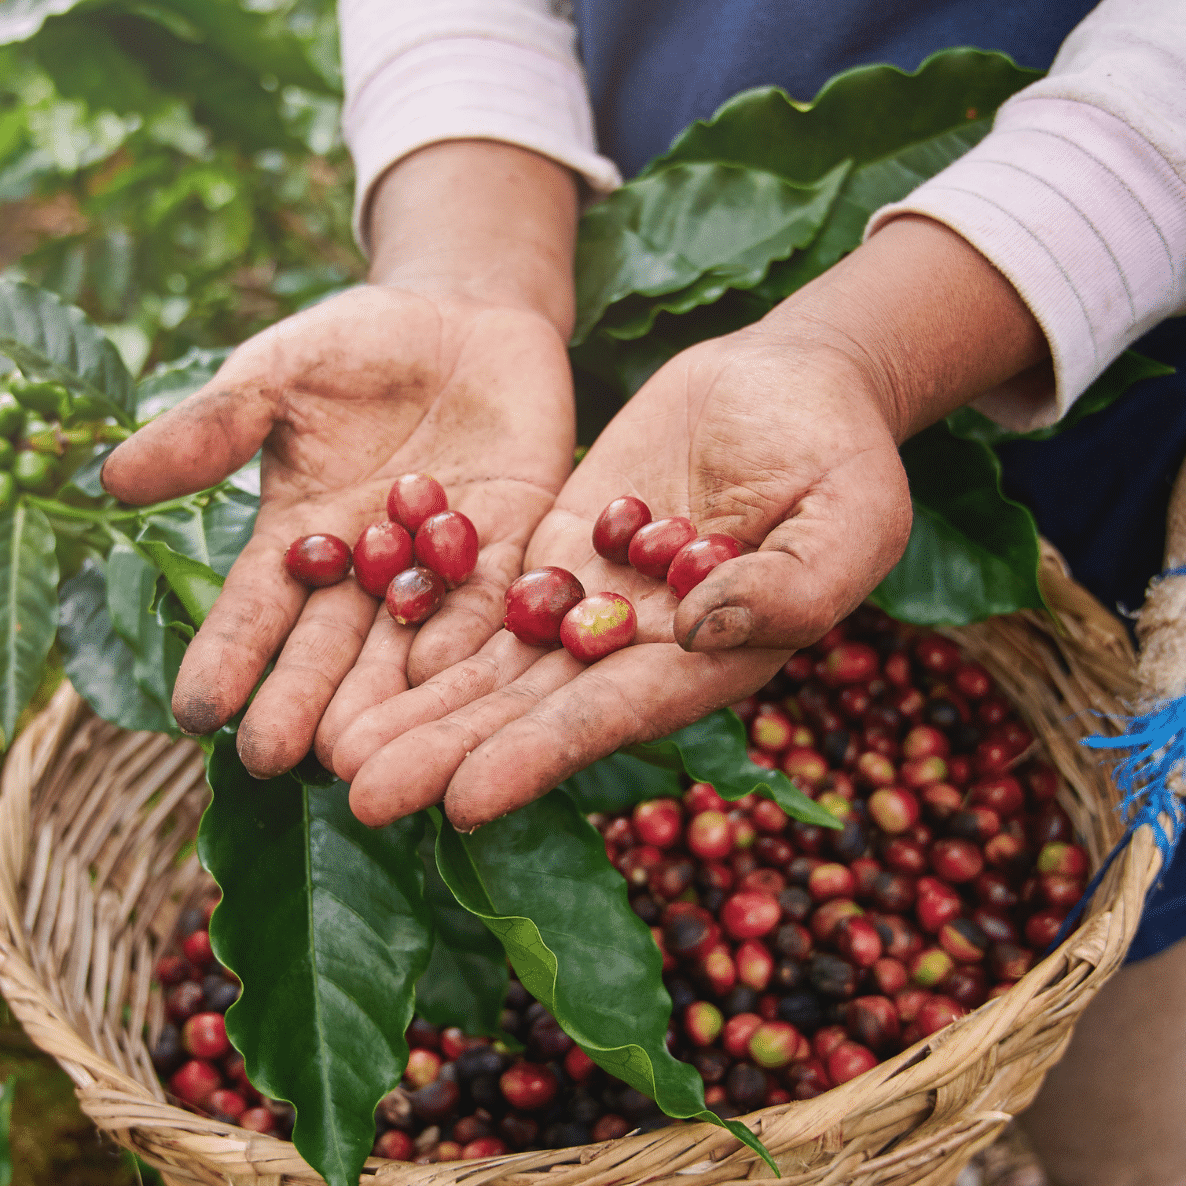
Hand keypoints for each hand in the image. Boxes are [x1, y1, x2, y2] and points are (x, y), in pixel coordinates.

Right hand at [101, 282, 574, 773]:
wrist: (464, 314)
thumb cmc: (352, 344)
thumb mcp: (274, 374)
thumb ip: (210, 428)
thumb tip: (111, 477)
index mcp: (296, 540)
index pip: (253, 611)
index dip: (225, 658)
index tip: (195, 711)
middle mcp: (363, 575)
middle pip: (329, 650)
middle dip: (301, 702)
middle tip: (276, 759)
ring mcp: (438, 570)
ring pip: (408, 648)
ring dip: (386, 703)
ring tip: (363, 756)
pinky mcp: (514, 551)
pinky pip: (494, 604)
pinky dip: (474, 642)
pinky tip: (452, 684)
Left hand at [319, 216, 1050, 829]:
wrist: (794, 385)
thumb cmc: (845, 454)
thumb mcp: (851, 514)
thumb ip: (793, 583)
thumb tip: (697, 628)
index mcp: (707, 663)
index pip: (607, 718)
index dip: (536, 758)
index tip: (463, 800)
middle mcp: (633, 654)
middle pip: (525, 712)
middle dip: (444, 754)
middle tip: (358, 794)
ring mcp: (586, 606)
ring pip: (487, 668)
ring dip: (414, 710)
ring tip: (333, 752)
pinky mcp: (552, 554)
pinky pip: (479, 597)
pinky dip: (422, 631)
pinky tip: (353, 662)